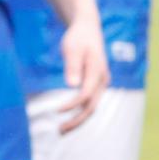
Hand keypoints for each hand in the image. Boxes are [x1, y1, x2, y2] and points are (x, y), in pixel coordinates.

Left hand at [56, 13, 110, 133]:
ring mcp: (102, 81)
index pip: (85, 95)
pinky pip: (91, 101)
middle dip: (76, 121)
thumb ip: (72, 66)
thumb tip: (72, 85)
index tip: (56, 111)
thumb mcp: (72, 48)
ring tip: (61, 129)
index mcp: (97, 70)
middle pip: (92, 106)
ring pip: (92, 106)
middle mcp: (103, 79)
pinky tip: (69, 117)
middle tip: (59, 131)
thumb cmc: (78, 37)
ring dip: (78, 119)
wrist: (88, 28)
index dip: (71, 105)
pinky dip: (80, 112)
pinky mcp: (97, 83)